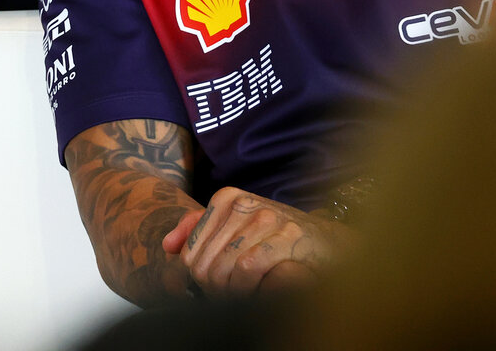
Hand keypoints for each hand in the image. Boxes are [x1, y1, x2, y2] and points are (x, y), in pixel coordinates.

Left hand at [162, 187, 348, 296]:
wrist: (329, 243)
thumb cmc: (278, 238)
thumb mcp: (236, 227)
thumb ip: (199, 231)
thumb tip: (167, 246)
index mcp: (226, 199)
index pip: (191, 251)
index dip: (200, 277)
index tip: (215, 287)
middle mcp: (243, 203)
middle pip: (205, 261)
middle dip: (214, 287)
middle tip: (229, 297)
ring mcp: (266, 217)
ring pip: (224, 265)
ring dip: (230, 291)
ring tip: (242, 296)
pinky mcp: (286, 235)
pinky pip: (248, 266)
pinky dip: (247, 287)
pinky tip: (256, 291)